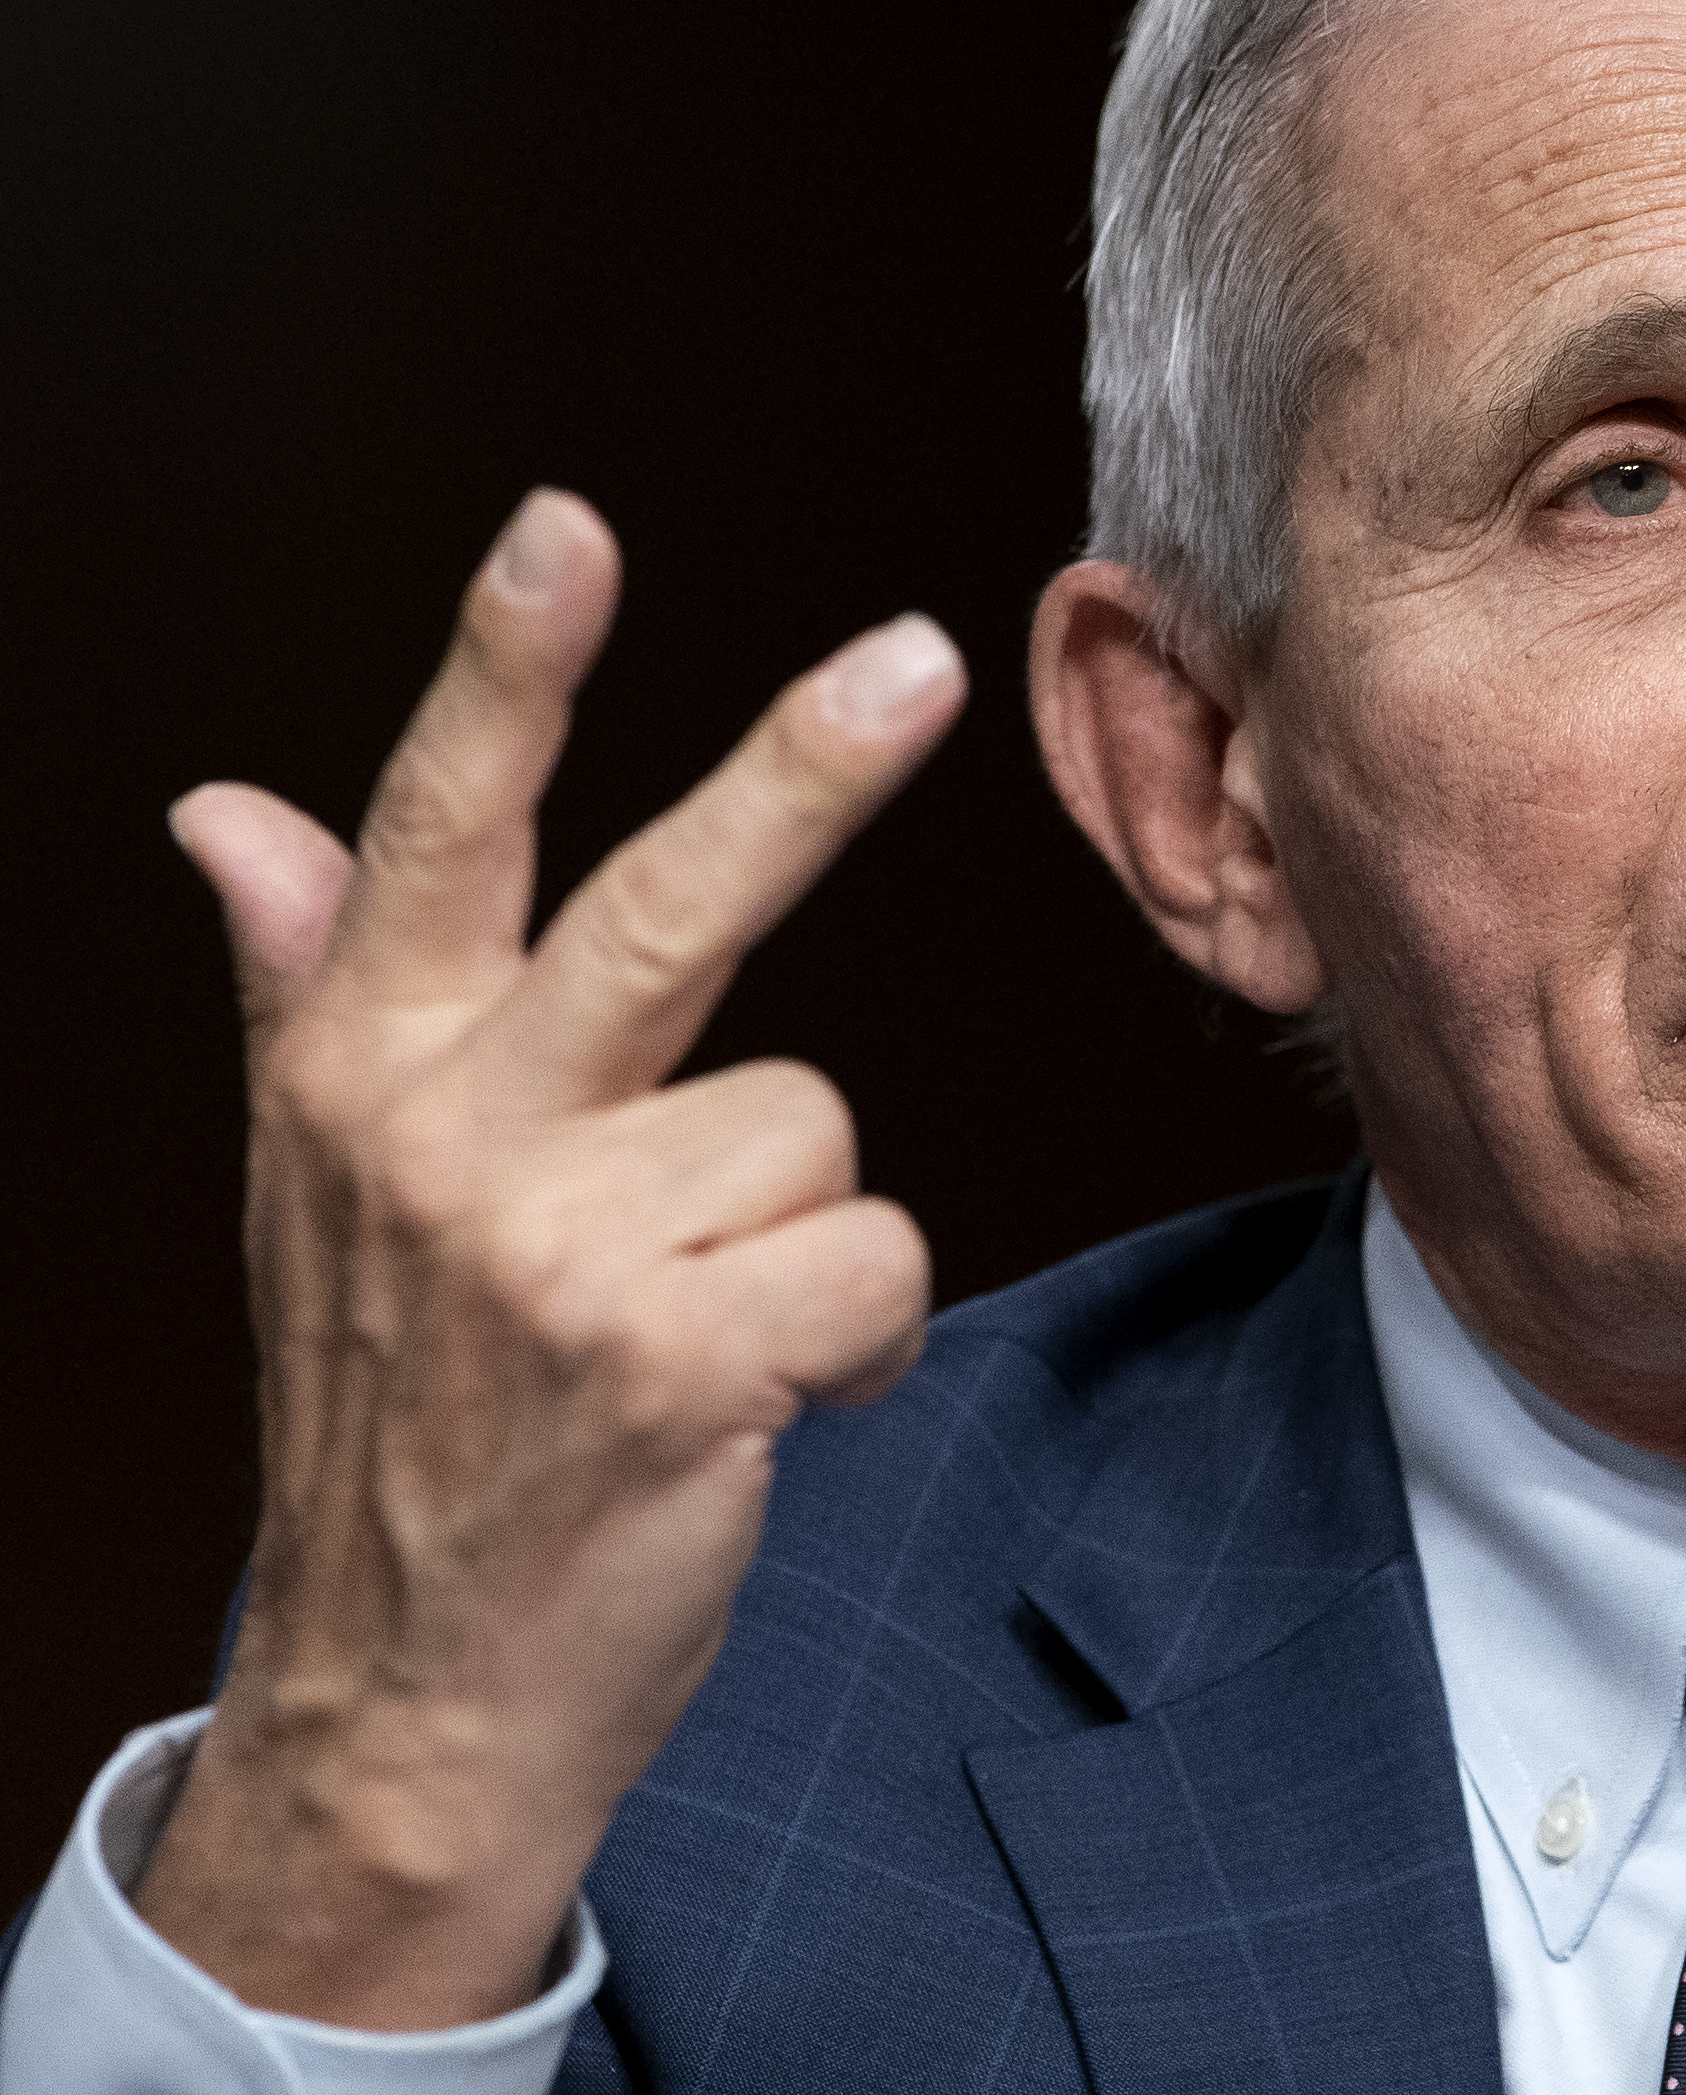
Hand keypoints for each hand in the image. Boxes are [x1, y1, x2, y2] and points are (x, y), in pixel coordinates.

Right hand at [130, 490, 965, 2028]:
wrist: (407, 1696)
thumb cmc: (404, 1417)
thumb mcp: (318, 1193)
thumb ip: (301, 982)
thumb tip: (227, 810)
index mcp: (359, 1070)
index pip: (435, 831)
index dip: (505, 670)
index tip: (565, 526)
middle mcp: (442, 1139)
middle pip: (660, 909)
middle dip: (802, 775)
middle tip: (920, 658)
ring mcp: (553, 1254)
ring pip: (814, 1127)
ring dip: (802, 1233)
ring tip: (701, 1329)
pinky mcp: (673, 1362)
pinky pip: (873, 1262)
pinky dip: (856, 1337)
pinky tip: (760, 1402)